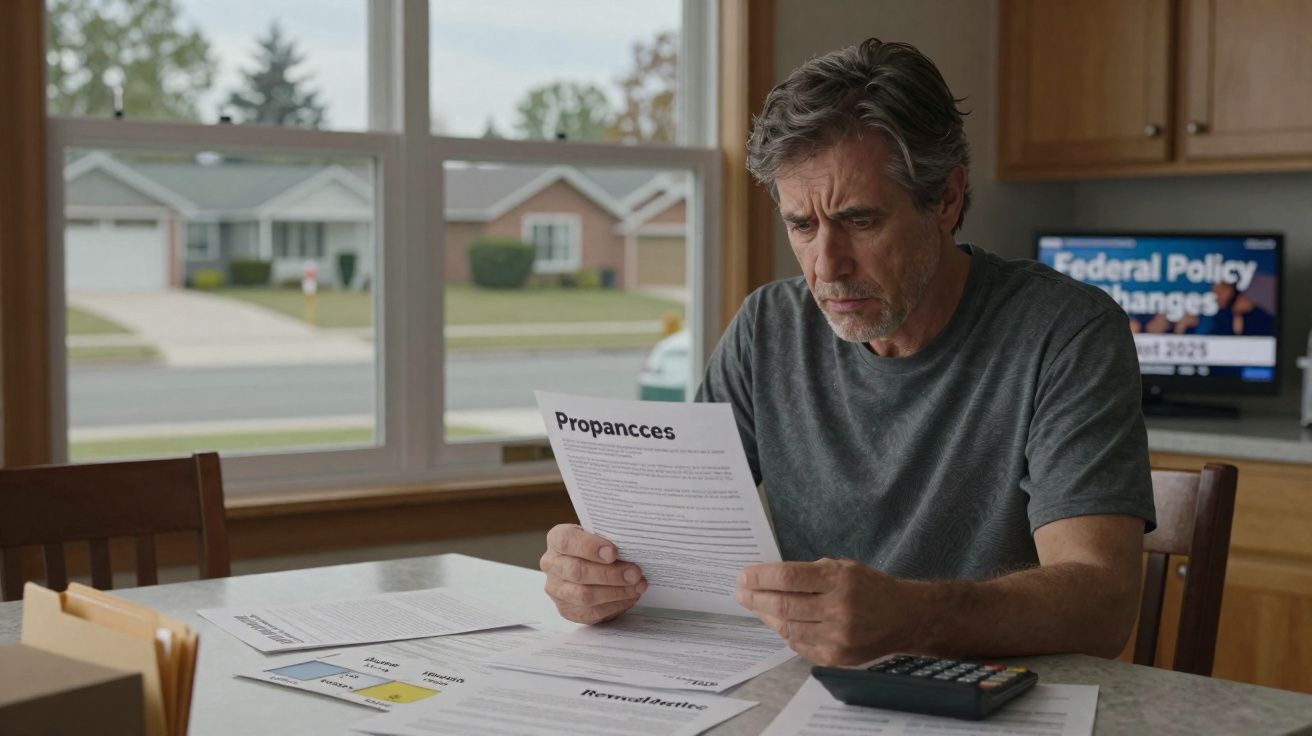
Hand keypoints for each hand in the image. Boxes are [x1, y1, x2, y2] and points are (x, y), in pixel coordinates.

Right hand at [539, 524, 646, 624]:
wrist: (593, 567)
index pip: (566, 540)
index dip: (590, 547)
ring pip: (583, 595)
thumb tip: (632, 548)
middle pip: (577, 571)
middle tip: (635, 573)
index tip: (613, 552)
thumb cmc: (599, 548)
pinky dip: (614, 605)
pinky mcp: (566, 609)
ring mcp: (556, 589)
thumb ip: (610, 539)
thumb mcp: (602, 536)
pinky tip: (629, 597)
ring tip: (637, 586)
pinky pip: (590, 612)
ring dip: (615, 592)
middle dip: (610, 574)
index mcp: (557, 538)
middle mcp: (551, 563)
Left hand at [734, 558, 911, 665]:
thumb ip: (810, 573)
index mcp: (839, 580)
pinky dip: (786, 633)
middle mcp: (838, 609)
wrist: (905, 618)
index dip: (761, 576)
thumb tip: (770, 578)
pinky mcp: (836, 657)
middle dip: (755, 597)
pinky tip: (778, 622)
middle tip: (740, 592)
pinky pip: (799, 645)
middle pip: (783, 604)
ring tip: (755, 606)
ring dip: (766, 616)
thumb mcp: (844, 568)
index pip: (789, 576)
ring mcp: (837, 636)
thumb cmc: (871, 588)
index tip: (744, 576)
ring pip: (787, 628)